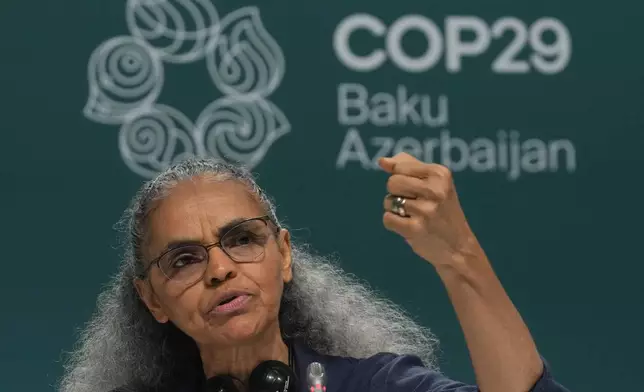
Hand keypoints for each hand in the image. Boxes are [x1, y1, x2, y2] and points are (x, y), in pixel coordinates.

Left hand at [379, 153, 480, 267]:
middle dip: (396, 194)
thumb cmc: (441, 209)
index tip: (419, 190)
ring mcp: (426, 210)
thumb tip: (382, 161)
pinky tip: (409, 226)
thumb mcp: (434, 181)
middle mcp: (435, 190)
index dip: (402, 179)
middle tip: (414, 204)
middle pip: (392, 183)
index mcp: (440, 174)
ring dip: (396, 210)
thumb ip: (407, 165)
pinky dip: (393, 224)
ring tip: (415, 216)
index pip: (399, 167)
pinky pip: (387, 218)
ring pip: (388, 201)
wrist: (458, 246)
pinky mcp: (415, 229)